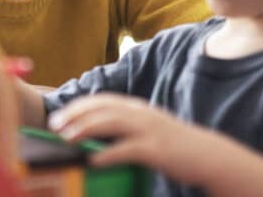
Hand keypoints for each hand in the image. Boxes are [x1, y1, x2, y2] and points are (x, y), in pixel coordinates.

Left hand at [48, 93, 210, 182]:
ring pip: (111, 123)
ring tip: (67, 138)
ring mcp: (149, 129)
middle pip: (102, 108)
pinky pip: (127, 149)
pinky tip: (92, 160)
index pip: (103, 100)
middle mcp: (141, 113)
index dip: (79, 106)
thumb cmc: (174, 146)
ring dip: (85, 129)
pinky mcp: (156, 149)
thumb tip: (96, 138)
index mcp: (138, 108)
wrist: (207, 155)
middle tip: (55, 125)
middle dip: (75, 115)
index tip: (60, 115)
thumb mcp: (149, 130)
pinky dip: (107, 154)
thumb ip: (126, 129)